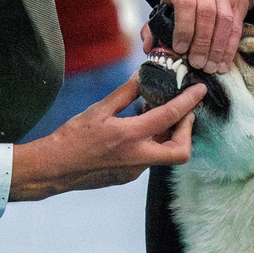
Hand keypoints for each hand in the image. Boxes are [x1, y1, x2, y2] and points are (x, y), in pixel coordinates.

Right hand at [9, 74, 201, 198]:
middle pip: (180, 151)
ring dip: (167, 135)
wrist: (54, 169)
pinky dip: (150, 143)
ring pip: (163, 154)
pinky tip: (136, 130)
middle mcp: (137, 158)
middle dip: (187, 132)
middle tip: (182, 113)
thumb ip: (125, 93)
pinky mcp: (127, 177)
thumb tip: (143, 75)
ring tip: (154, 114)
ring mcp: (134, 171)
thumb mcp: (98, 110)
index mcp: (129, 137)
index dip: (188, 102)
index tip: (200, 90)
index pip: (169, 117)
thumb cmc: (72, 138)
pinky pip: (148, 159)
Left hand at [160, 0, 246, 72]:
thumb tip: (148, 47)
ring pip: (225, 21)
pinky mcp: (239, 0)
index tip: (179, 49)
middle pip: (207, 15)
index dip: (183, 29)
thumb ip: (154, 24)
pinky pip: (237, 25)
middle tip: (197, 63)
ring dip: (218, 47)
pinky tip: (224, 61)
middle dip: (202, 43)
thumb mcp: (165, 0)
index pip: (186, 6)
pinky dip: (230, 46)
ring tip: (211, 67)